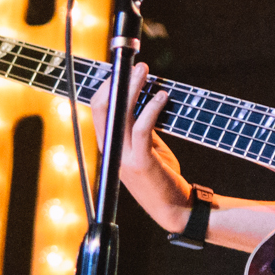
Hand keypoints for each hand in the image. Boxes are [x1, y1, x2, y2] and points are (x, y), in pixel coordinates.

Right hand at [90, 63, 193, 230]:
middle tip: (136, 65)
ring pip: (121, 114)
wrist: (175, 209)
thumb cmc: (162, 176)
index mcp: (110, 146)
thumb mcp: (147, 148)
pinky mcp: (142, 162)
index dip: (108, 86)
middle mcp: (112, 151)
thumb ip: (139, 128)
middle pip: (103, 108)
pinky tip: (162, 96)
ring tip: (146, 71)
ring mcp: (124, 158)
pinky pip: (142, 128)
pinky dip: (151, 108)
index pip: (99, 110)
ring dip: (134, 88)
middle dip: (118, 81)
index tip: (123, 69)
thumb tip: (142, 98)